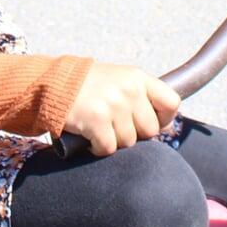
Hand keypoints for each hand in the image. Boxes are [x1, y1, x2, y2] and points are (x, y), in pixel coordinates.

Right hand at [62, 62, 180, 156]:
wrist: (54, 84)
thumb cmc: (89, 86)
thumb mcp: (119, 80)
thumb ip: (141, 97)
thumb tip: (165, 127)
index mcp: (138, 77)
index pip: (172, 102)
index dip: (164, 119)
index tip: (150, 122)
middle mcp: (129, 89)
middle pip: (150, 130)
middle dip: (134, 134)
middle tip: (116, 126)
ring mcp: (113, 105)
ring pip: (128, 142)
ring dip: (114, 141)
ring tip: (101, 128)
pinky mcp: (97, 120)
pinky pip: (108, 148)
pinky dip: (98, 148)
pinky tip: (90, 137)